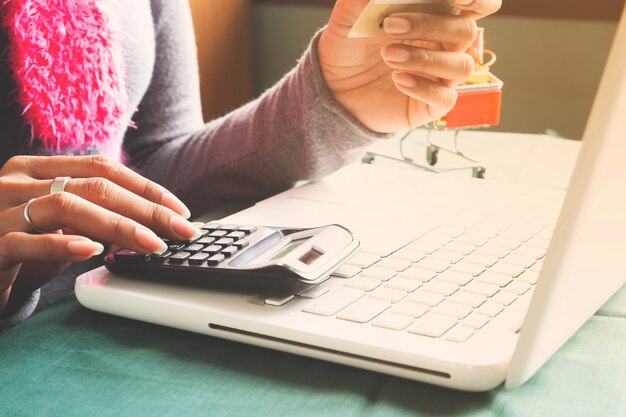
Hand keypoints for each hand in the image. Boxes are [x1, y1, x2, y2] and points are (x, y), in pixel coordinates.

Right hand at [0, 155, 199, 312]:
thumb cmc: (19, 247)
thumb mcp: (60, 229)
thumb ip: (97, 221)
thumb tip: (155, 226)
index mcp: (37, 170)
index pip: (101, 168)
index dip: (146, 187)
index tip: (180, 210)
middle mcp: (17, 181)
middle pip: (93, 186)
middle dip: (145, 208)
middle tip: (181, 230)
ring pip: (66, 206)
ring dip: (117, 225)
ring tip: (151, 244)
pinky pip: (26, 240)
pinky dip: (62, 244)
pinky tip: (91, 250)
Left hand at [318, 0, 501, 132]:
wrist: (333, 87)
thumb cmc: (348, 46)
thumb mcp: (348, 15)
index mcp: (435, 15)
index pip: (475, 4)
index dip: (477, 0)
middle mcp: (444, 44)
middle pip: (465, 30)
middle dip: (430, 25)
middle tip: (390, 26)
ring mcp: (440, 76)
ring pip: (460, 66)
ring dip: (424, 58)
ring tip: (387, 56)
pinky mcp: (431, 104)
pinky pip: (444, 97)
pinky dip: (422, 87)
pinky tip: (397, 79)